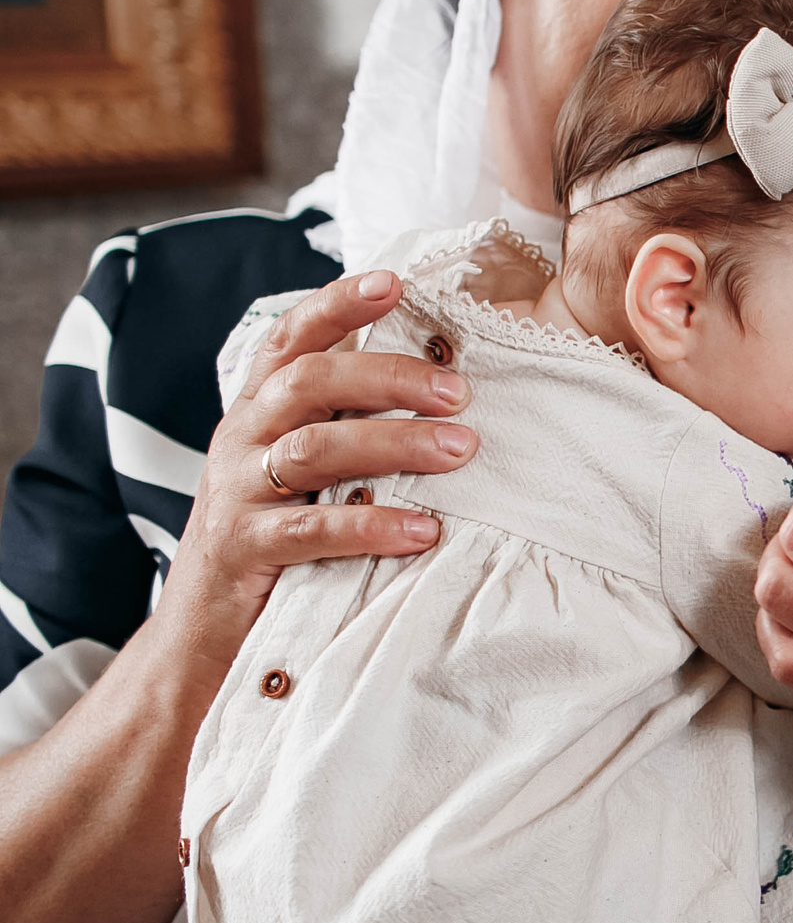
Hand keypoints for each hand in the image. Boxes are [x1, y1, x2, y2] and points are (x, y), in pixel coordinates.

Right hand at [157, 270, 477, 674]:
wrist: (200, 639)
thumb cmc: (276, 543)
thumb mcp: (302, 475)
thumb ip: (347, 428)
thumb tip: (442, 385)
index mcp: (259, 411)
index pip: (292, 338)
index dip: (338, 304)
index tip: (395, 283)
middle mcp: (242, 440)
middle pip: (310, 382)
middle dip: (390, 377)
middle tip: (461, 392)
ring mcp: (237, 494)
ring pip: (315, 448)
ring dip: (396, 443)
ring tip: (462, 449)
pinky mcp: (243, 551)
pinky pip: (311, 530)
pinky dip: (371, 526)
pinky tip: (425, 531)